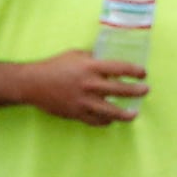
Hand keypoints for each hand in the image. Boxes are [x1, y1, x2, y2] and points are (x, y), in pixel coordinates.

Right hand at [20, 47, 146, 125]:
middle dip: (136, 91)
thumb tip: (110, 63)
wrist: (31, 83)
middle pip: (119, 90)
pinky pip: (95, 120)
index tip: (143, 73)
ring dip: (125, 114)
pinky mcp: (75, 113)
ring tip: (134, 114)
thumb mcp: (76, 55)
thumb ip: (94, 59)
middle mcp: (89, 85)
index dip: (134, 71)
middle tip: (145, 91)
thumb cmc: (55, 66)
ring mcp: (83, 101)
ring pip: (110, 111)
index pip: (119, 68)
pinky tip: (112, 120)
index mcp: (90, 67)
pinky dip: (105, 121)